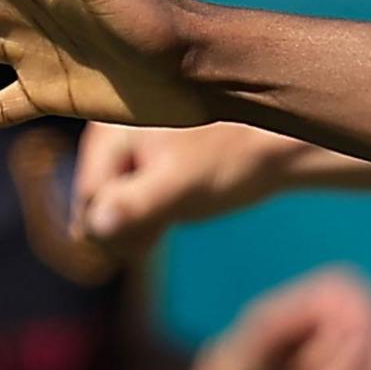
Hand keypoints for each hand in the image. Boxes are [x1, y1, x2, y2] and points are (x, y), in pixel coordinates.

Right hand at [79, 123, 306, 247]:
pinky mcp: (150, 158)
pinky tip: (172, 214)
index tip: (149, 236)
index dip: (113, 228)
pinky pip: (134, 196)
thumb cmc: (231, 162)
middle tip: (161, 228)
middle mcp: (112, 133)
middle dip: (126, 223)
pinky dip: (150, 211)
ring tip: (171, 216)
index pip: (88, 198)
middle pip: (97, 201)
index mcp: (109, 132)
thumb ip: (136, 205)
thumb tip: (94, 228)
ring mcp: (130, 145)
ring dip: (139, 221)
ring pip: (116, 203)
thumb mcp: (180, 186)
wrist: (283, 145)